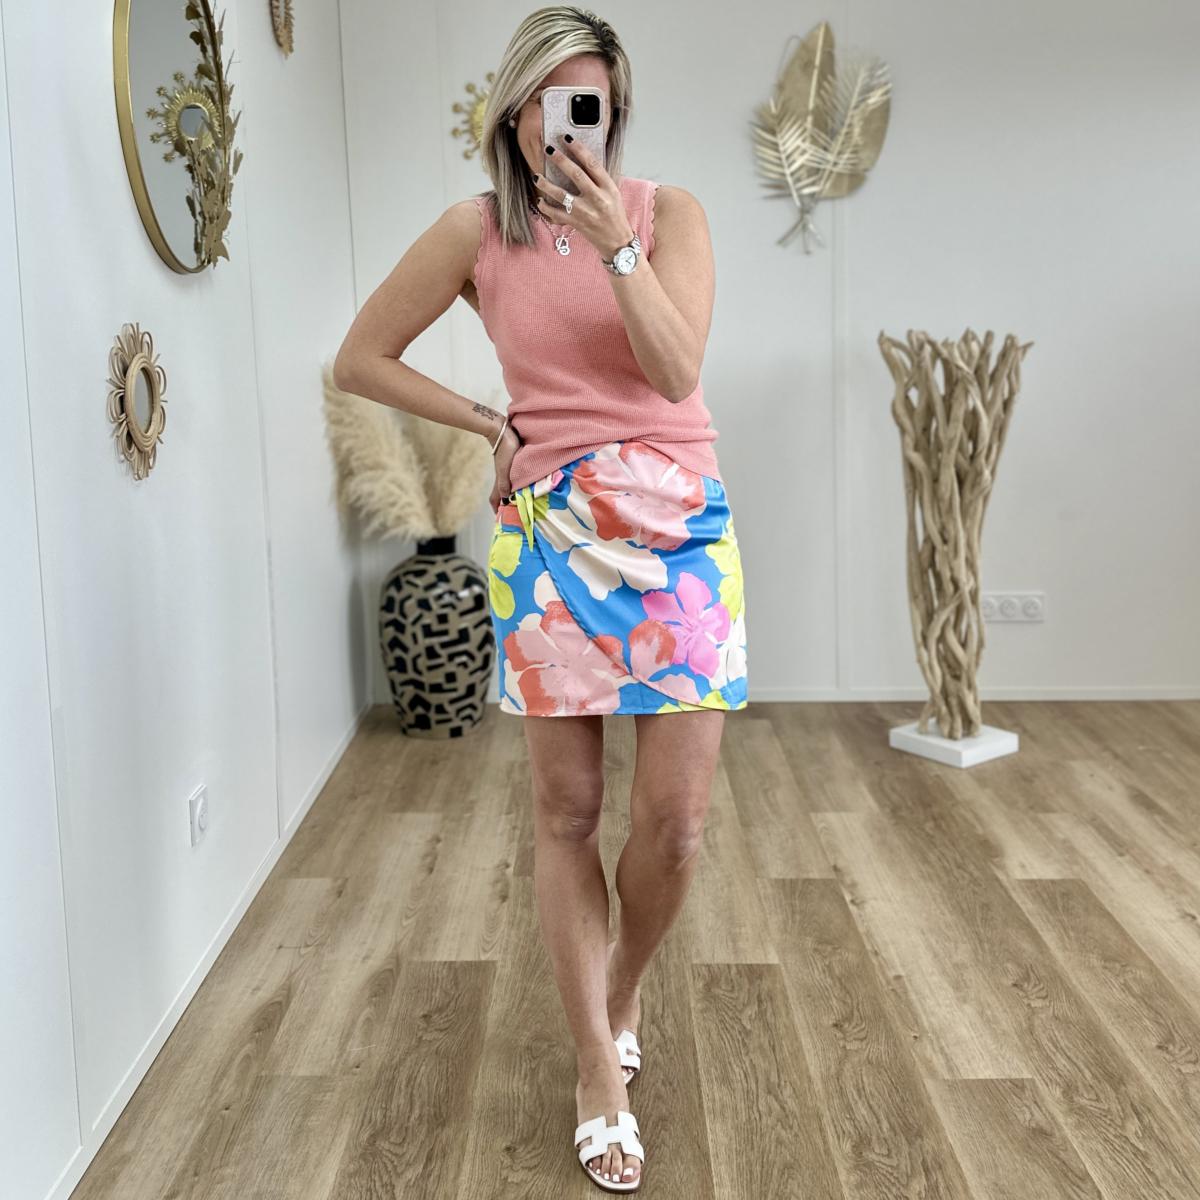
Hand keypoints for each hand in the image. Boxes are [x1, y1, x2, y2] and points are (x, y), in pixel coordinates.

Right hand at [489, 426, 521, 514]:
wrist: (502, 431)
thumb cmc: (504, 450)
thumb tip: (505, 499)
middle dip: (506, 505)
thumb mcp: (505, 468)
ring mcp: (507, 471)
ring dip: (512, 496)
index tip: (500, 519)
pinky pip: (514, 479)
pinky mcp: (512, 464)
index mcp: (500, 481)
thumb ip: (504, 483)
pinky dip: (517, 485)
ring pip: (508, 487)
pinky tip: (524, 485)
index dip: (496, 510)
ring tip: (520, 502)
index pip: (495, 499)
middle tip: (514, 514)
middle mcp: (503, 478)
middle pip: (502, 495)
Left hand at [533, 137, 633, 259]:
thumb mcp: (613, 192)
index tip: (567, 138)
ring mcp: (586, 212)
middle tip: (548, 149)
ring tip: (537, 176)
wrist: (616, 241)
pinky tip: (540, 200)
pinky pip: (557, 214)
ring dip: (547, 184)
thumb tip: (579, 159)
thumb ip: (598, 178)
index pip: (592, 163)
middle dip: (560, 160)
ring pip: (562, 195)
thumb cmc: (614, 214)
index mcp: (608, 188)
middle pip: (576, 175)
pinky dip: (546, 207)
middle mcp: (597, 199)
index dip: (578, 149)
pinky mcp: (577, 223)